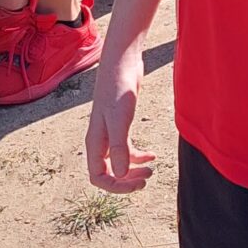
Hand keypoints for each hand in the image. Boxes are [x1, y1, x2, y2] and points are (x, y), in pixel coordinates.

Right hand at [87, 43, 153, 192]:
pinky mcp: (121, 124)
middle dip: (126, 180)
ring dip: (133, 169)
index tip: (138, 183)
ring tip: (151, 170)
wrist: (122, 62)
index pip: (98, 176)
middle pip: (109, 173)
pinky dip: (139, 156)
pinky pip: (127, 149)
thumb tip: (120, 174)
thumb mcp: (119, 119)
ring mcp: (110, 133)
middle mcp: (100, 141)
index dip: (116, 186)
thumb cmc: (118, 88)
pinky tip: (153, 155)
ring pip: (119, 162)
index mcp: (94, 143)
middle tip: (147, 178)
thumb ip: (119, 147)